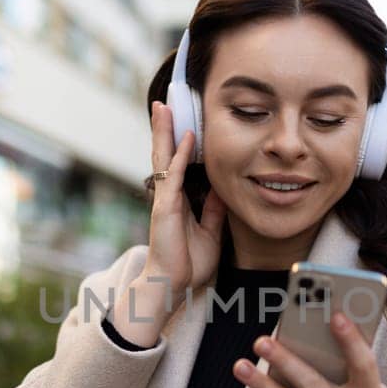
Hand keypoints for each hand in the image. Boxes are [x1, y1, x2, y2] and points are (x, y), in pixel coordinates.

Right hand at [144, 100, 225, 294]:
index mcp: (177, 200)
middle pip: (165, 154)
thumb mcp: (210, 233)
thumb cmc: (187, 264)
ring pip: (163, 158)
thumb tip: (223, 190)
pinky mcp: (165, 207)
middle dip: (164, 128)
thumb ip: (214, 211)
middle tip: (165, 102)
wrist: (172, 285)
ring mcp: (164, 199)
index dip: (178, 142)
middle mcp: (167, 195)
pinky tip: (186, 137)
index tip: (183, 120)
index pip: (176, 163)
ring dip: (164, 131)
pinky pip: (173, 175)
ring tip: (163, 107)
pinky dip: (180, 155)